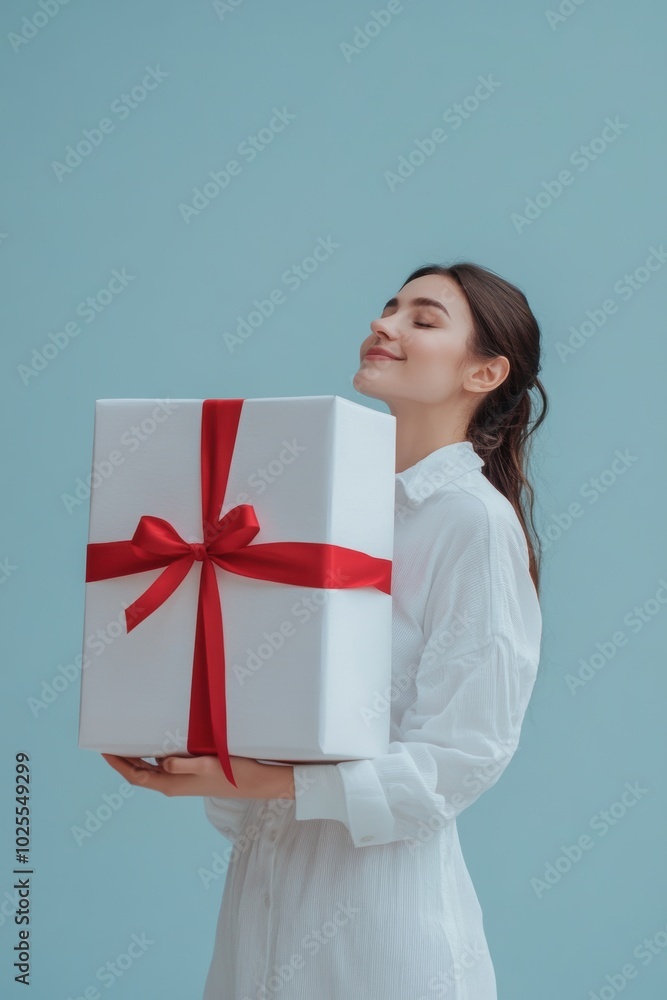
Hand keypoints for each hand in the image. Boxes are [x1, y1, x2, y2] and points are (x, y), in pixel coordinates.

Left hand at [101, 753, 294, 799]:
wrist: (256, 783)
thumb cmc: (233, 774)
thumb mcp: (207, 765)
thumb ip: (183, 764)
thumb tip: (161, 762)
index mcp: (171, 784)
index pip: (135, 775)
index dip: (118, 764)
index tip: (104, 750)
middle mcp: (173, 784)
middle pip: (140, 773)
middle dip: (123, 759)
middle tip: (110, 742)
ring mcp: (183, 781)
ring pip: (152, 769)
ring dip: (138, 757)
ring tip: (128, 740)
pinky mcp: (193, 775)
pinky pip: (166, 766)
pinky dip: (155, 755)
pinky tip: (159, 742)